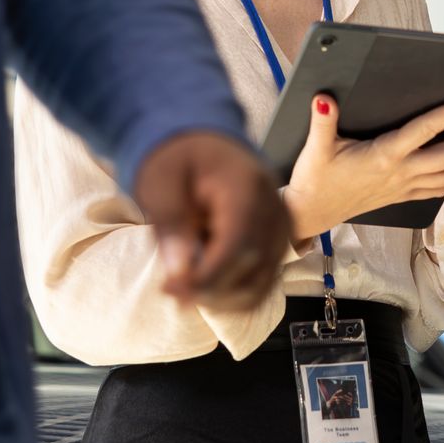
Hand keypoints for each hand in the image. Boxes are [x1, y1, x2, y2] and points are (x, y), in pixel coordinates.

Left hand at [134, 131, 290, 311]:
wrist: (205, 145)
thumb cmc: (180, 159)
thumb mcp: (161, 181)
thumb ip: (170, 222)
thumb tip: (180, 271)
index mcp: (248, 188)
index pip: (238, 246)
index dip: (206, 277)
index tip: (169, 288)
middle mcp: (275, 211)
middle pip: (252, 271)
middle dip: (207, 291)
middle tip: (170, 289)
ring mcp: (282, 229)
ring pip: (260, 286)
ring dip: (219, 297)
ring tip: (185, 282)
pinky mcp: (279, 243)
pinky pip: (263, 284)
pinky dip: (232, 293)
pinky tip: (205, 280)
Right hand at [281, 94, 443, 242]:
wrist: (311, 213)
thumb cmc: (315, 179)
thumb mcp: (316, 148)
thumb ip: (322, 121)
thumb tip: (323, 98)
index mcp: (384, 156)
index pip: (425, 131)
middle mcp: (401, 173)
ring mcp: (405, 187)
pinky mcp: (405, 196)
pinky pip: (442, 189)